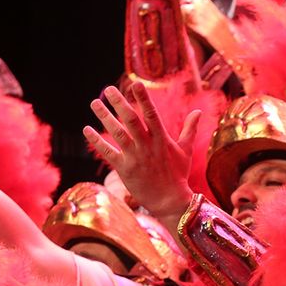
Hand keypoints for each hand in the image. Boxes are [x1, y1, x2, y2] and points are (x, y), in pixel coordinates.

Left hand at [84, 82, 198, 220]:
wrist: (170, 202)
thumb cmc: (178, 175)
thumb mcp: (186, 151)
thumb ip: (190, 129)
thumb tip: (199, 111)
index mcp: (162, 139)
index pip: (151, 114)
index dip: (143, 98)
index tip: (135, 83)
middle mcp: (147, 146)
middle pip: (132, 120)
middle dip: (120, 103)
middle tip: (109, 89)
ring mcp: (135, 158)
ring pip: (118, 134)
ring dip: (105, 118)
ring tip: (94, 103)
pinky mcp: (125, 170)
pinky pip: (108, 153)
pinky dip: (97, 141)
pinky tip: (87, 130)